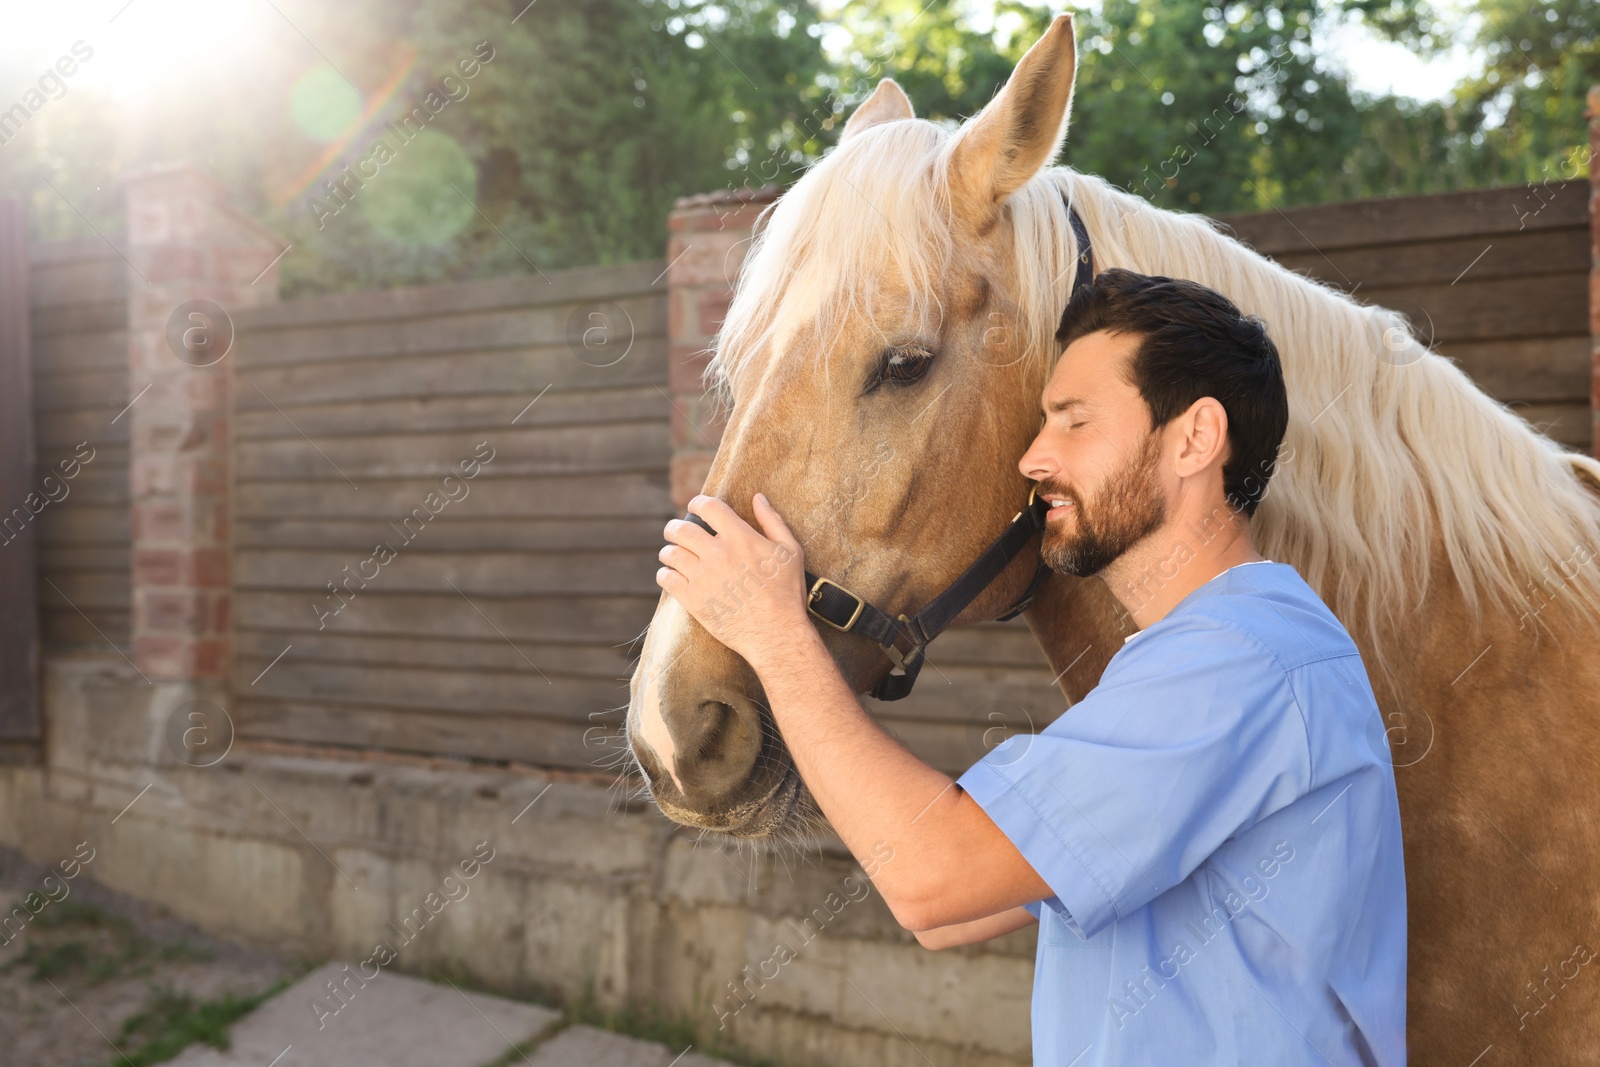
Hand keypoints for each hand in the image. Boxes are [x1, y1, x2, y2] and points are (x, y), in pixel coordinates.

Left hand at [656, 492, 809, 665]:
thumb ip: (772, 521)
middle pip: (681, 529)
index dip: (697, 503)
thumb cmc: (787, 592)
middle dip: (674, 527)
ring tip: (672, 555)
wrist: (776, 632)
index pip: (708, 507)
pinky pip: (666, 578)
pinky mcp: (693, 599)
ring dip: (668, 551)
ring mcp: (702, 577)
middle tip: (675, 531)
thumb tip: (757, 498)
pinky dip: (664, 574)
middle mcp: (717, 553)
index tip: (694, 507)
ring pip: (670, 553)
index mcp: (740, 537)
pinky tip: (671, 575)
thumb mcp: (790, 551)